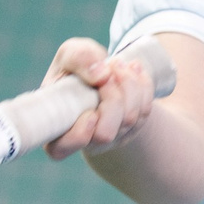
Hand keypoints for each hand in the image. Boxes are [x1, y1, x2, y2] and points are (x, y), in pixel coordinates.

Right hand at [39, 37, 155, 161]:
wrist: (101, 70)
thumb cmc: (76, 67)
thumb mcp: (69, 54)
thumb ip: (78, 58)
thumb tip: (101, 74)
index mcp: (58, 128)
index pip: (61, 148)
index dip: (78, 134)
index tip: (89, 112)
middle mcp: (85, 140)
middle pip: (104, 135)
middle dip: (110, 98)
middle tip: (107, 72)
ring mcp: (112, 138)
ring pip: (129, 120)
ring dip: (128, 85)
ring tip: (117, 64)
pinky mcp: (133, 128)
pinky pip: (145, 111)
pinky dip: (142, 85)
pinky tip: (133, 70)